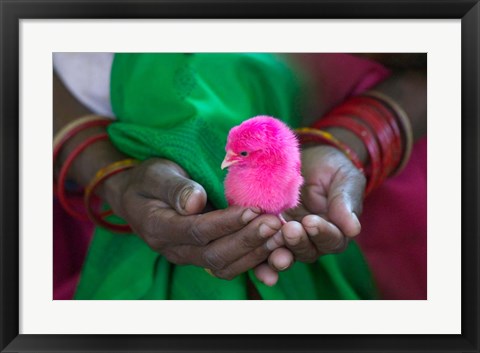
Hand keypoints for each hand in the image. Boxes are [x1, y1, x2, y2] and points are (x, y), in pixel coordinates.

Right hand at [103, 158, 281, 279]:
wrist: (139, 196)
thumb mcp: (156, 175)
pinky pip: (229, 266)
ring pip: (224, 266)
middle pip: (214, 254)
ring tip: (281, 235)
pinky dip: (254, 261)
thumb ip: (174, 188)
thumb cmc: (149, 179)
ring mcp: (188, 256)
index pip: (197, 231)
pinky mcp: (203, 255)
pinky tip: (275, 250)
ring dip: (255, 253)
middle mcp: (174, 249)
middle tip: (275, 223)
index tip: (253, 210)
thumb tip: (195, 202)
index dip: (226, 223)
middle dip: (248, 240)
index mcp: (158, 227)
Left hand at [254, 145, 365, 284]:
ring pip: (284, 254)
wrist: (306, 159)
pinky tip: (254, 259)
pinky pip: (262, 249)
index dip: (322, 233)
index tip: (311, 221)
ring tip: (270, 242)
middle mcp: (312, 241)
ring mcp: (288, 239)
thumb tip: (353, 229)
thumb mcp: (344, 179)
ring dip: (277, 253)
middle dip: (297, 242)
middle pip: (307, 251)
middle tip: (289, 229)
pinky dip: (258, 258)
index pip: (331, 240)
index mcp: (335, 231)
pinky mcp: (267, 233)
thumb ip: (346, 202)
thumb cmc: (331, 169)